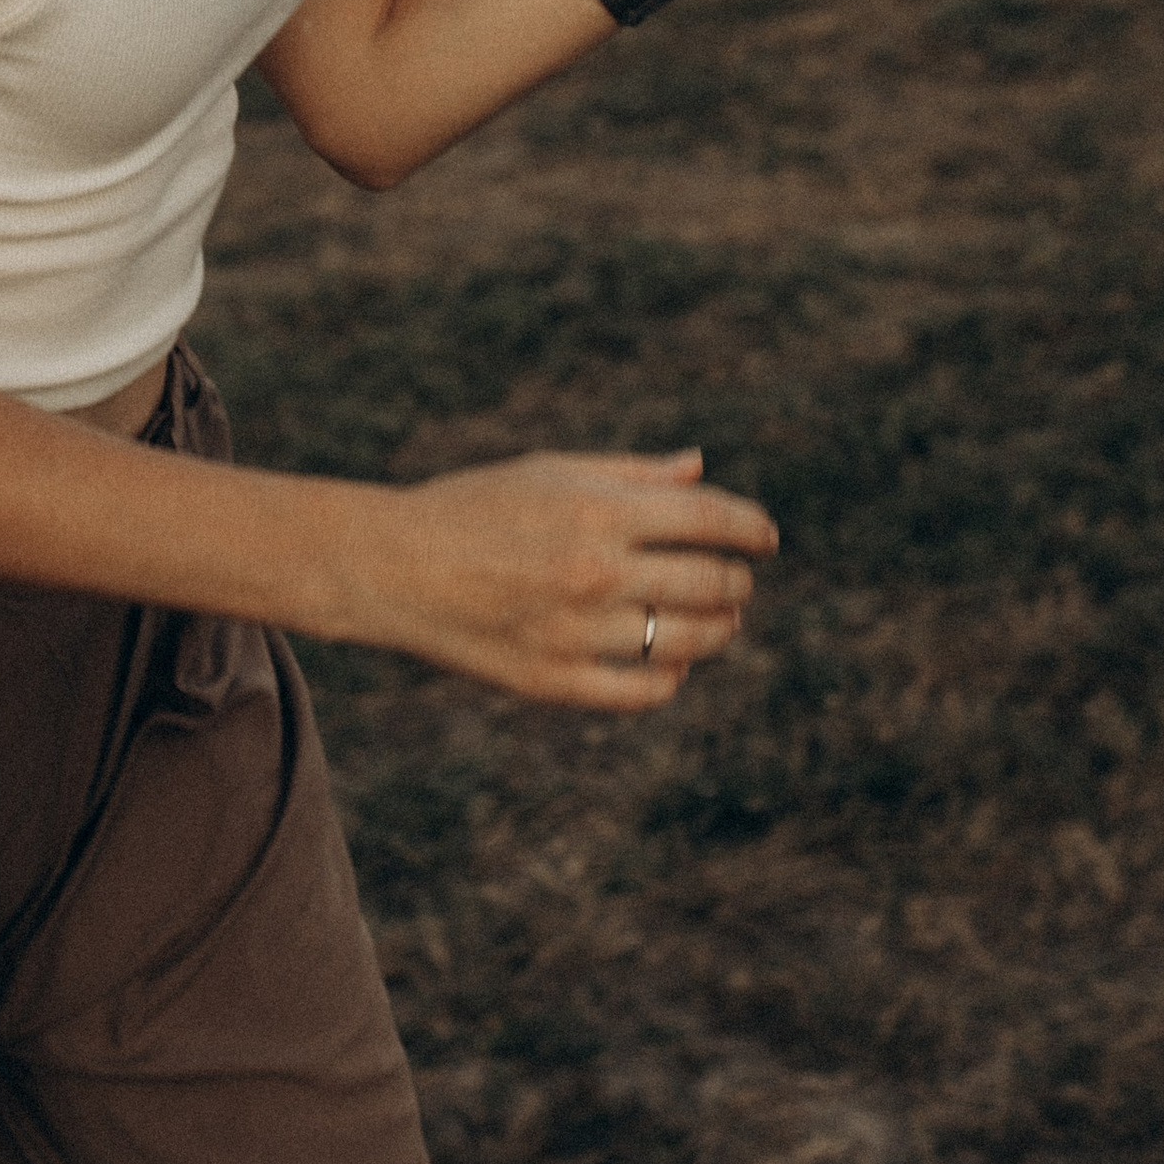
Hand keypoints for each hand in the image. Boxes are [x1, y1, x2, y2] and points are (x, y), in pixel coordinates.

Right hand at [346, 445, 776, 710]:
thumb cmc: (476, 505)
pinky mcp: (554, 683)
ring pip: (686, 642)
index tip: (768, 537)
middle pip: (710, 584)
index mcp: (600, 510)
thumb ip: (633, 474)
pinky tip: (672, 663)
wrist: (395, 566)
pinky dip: (668, 679)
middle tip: (740, 579)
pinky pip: (640, 692)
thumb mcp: (553, 471)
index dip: (751, 528)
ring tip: (721, 620)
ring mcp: (577, 633)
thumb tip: (701, 471)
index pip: (710, 520)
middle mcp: (597, 572)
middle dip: (737, 581)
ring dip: (718, 630)